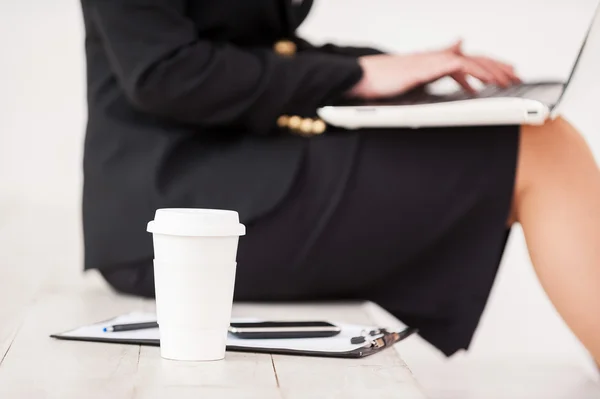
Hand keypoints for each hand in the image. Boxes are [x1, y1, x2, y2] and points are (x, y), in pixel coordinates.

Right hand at [348, 41, 520, 98]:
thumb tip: (445, 78)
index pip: (469, 62)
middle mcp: (439, 57)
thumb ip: (432, 80)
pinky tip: (484, 83)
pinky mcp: (429, 67)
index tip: (503, 75)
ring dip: (492, 70)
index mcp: (436, 62)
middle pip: (476, 59)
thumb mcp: (414, 83)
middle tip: (515, 76)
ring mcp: (435, 60)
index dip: (488, 67)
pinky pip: (459, 66)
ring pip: (472, 61)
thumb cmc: (384, 81)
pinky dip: (474, 73)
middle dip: (498, 67)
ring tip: (508, 80)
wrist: (365, 77)